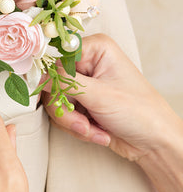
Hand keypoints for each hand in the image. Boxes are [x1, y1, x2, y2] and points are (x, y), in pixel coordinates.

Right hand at [42, 33, 178, 161]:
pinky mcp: (81, 104)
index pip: (57, 56)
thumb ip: (65, 83)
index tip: (54, 95)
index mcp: (96, 49)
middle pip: (53, 83)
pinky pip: (63, 115)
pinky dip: (78, 128)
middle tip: (83, 124)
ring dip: (73, 122)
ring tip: (94, 131)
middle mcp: (87, 64)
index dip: (52, 77)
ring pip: (55, 102)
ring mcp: (83, 85)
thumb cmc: (139, 111)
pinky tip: (98, 133)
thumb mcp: (100, 95)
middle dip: (67, 109)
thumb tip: (38, 75)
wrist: (153, 142)